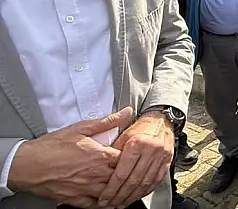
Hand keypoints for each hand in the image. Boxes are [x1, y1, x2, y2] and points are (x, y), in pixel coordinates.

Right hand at [8, 107, 131, 207]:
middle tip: (133, 170)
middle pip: (123, 177)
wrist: (28, 165)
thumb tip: (126, 112)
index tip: (135, 154)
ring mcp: (87, 189)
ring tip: (124, 185)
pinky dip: (106, 203)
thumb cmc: (52, 146)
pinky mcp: (76, 199)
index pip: (128, 158)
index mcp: (100, 155)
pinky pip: (97, 205)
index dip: (134, 156)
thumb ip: (107, 122)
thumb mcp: (81, 128)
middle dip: (129, 173)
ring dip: (120, 189)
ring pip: (113, 193)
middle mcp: (97, 174)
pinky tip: (109, 198)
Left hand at [97, 111, 175, 206]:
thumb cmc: (140, 128)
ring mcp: (161, 157)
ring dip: (133, 196)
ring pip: (145, 183)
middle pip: (133, 181)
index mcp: (137, 143)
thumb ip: (114, 154)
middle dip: (120, 196)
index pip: (122, 173)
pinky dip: (146, 191)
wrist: (161, 121)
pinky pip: (156, 180)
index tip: (104, 198)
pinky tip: (137, 195)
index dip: (112, 188)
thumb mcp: (123, 136)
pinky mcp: (167, 161)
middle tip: (111, 204)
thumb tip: (101, 171)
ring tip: (122, 203)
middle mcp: (150, 150)